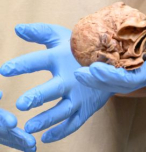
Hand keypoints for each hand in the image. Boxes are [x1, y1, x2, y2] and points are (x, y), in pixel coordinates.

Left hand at [0, 24, 112, 142]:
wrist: (113, 59)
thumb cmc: (79, 48)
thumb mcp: (60, 37)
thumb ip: (39, 33)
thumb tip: (16, 28)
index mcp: (62, 58)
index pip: (39, 60)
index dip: (22, 65)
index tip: (4, 70)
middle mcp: (72, 77)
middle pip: (54, 89)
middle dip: (38, 97)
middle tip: (21, 103)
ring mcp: (81, 94)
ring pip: (63, 110)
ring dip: (47, 119)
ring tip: (30, 127)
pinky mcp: (87, 107)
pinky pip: (74, 123)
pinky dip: (61, 131)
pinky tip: (45, 138)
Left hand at [74, 15, 145, 93]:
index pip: (131, 77)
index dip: (109, 77)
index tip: (91, 72)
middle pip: (126, 79)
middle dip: (103, 77)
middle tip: (81, 70)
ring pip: (132, 72)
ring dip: (111, 70)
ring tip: (92, 62)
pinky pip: (140, 62)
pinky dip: (124, 60)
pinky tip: (116, 52)